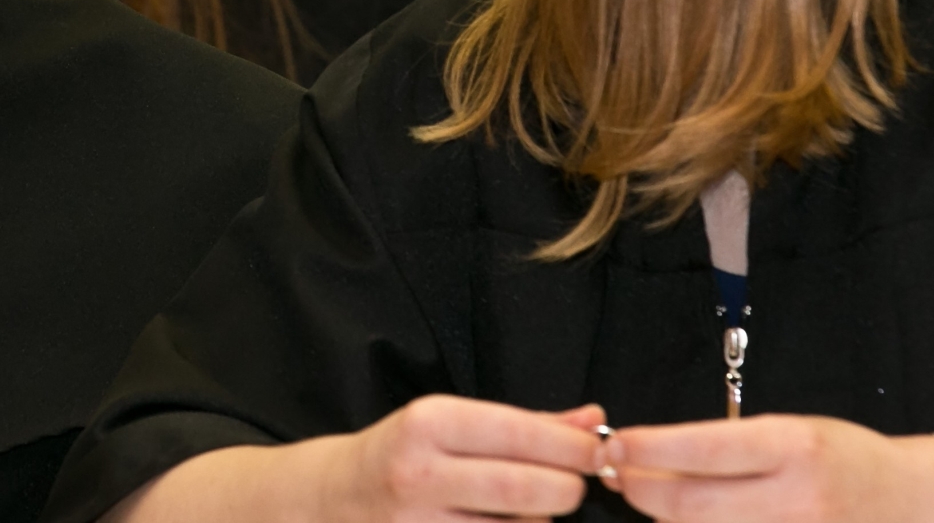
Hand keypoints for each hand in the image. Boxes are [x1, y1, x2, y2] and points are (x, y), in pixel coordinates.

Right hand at [318, 395, 608, 520]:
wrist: (334, 498)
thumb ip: (526, 423)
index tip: (599, 452)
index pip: (517, 433)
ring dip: (539, 522)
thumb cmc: (405, 453)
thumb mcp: (452, 422)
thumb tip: (594, 421)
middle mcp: (418, 473)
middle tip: (578, 486)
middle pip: (521, 489)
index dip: (570, 447)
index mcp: (429, 423)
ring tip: (538, 508)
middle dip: (566, 489)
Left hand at [598, 414, 933, 522]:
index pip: (702, 449)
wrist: (912, 502)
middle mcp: (797, 500)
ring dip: (665, 521)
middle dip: (640, 489)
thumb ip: (727, 448)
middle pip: (691, 505)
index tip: (616, 443)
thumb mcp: (790, 433)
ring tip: (653, 500)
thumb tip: (652, 457)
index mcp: (793, 448)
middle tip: (616, 475)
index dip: (648, 448)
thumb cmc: (843, 459)